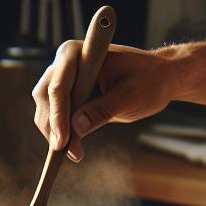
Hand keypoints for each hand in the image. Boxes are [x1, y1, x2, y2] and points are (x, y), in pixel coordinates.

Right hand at [32, 42, 176, 161]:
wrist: (159, 79)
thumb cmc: (148, 80)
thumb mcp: (130, 97)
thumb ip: (103, 110)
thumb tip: (76, 129)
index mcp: (80, 53)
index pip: (60, 86)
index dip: (58, 115)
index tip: (63, 141)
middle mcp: (67, 62)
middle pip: (46, 95)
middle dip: (52, 125)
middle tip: (63, 150)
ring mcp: (66, 76)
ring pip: (46, 106)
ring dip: (53, 131)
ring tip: (72, 152)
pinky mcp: (70, 93)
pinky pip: (56, 113)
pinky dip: (60, 131)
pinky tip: (72, 148)